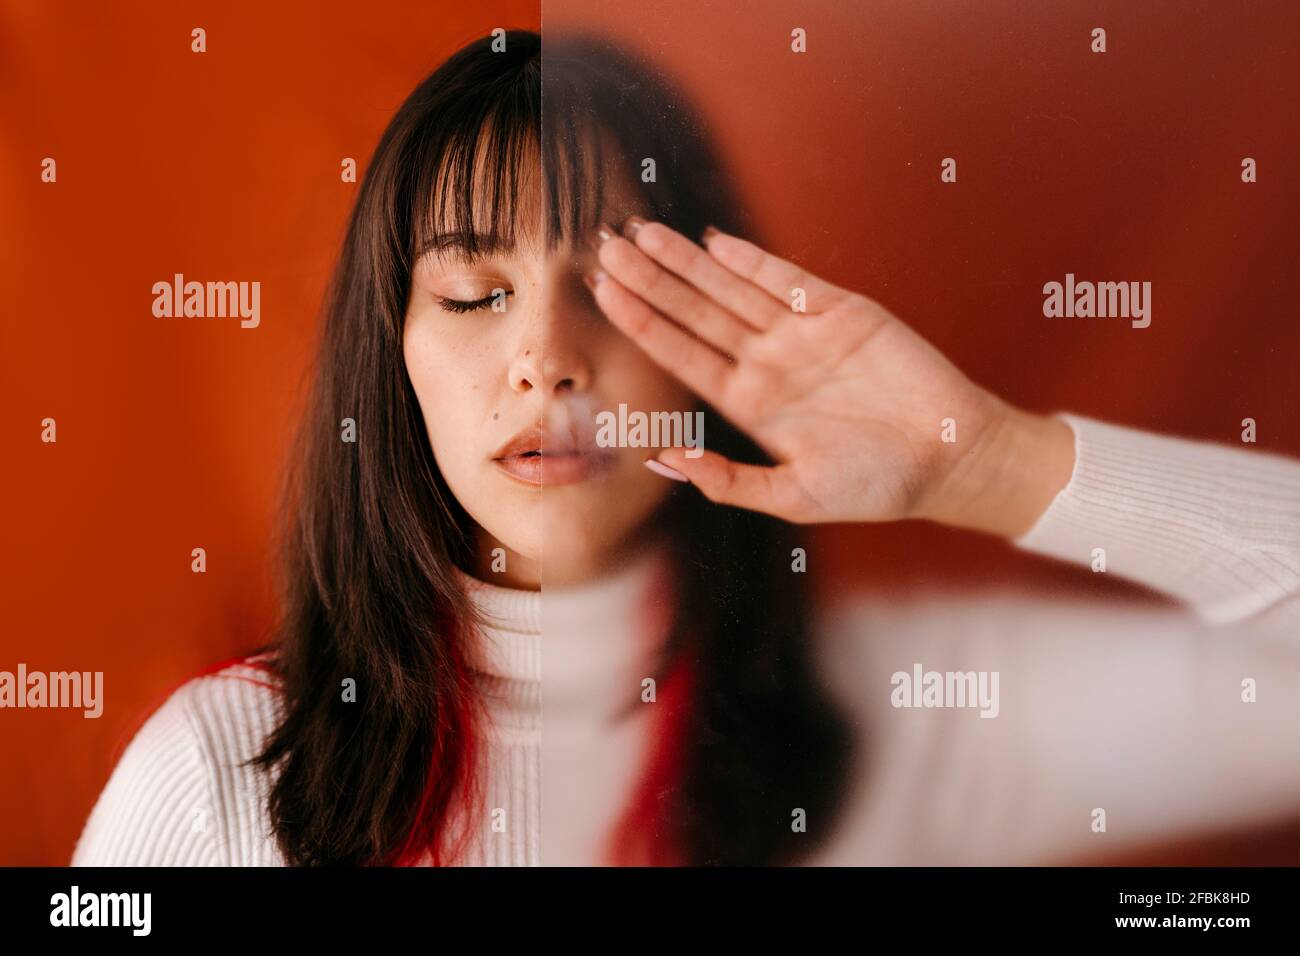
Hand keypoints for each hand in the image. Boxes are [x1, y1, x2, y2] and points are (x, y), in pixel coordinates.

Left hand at [585, 217, 1075, 538]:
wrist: (952, 460)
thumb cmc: (875, 486)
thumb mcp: (793, 498)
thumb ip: (728, 481)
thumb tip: (666, 458)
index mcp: (750, 404)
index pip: (682, 355)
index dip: (642, 323)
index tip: (604, 294)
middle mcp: (768, 364)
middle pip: (696, 313)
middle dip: (651, 280)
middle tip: (607, 246)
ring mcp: (803, 336)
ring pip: (733, 289)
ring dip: (689, 261)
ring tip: (644, 232)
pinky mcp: (844, 313)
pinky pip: (789, 281)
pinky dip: (753, 260)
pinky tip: (714, 241)